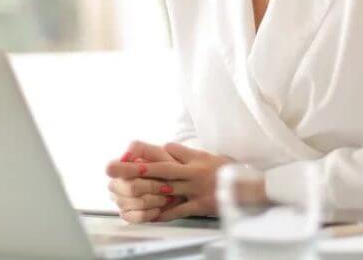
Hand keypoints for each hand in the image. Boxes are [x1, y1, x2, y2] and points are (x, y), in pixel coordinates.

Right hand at [105, 140, 185, 222]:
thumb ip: (141, 150)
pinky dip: (151, 212)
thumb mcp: (157, 153)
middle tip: (167, 186)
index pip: (111, 168)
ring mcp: (119, 200)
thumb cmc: (166, 167)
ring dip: (155, 200)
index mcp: (118, 166)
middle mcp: (115, 184)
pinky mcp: (126, 214)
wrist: (176, 185)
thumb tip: (126, 155)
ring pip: (135, 203)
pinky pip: (137, 217)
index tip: (147, 170)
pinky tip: (159, 207)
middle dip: (151, 187)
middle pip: (129, 188)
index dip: (128, 170)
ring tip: (167, 196)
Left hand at [107, 142, 233, 221]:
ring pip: (166, 189)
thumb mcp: (205, 156)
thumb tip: (165, 146)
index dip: (144, 155)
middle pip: (160, 170)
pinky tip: (150, 215)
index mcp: (192, 160)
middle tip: (113, 169)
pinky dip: (164, 213)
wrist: (249, 187)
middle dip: (135, 170)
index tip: (123, 155)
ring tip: (125, 191)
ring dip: (144, 190)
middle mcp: (191, 173)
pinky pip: (179, 210)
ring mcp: (195, 190)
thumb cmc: (225, 171)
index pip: (165, 155)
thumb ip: (184, 153)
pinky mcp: (200, 205)